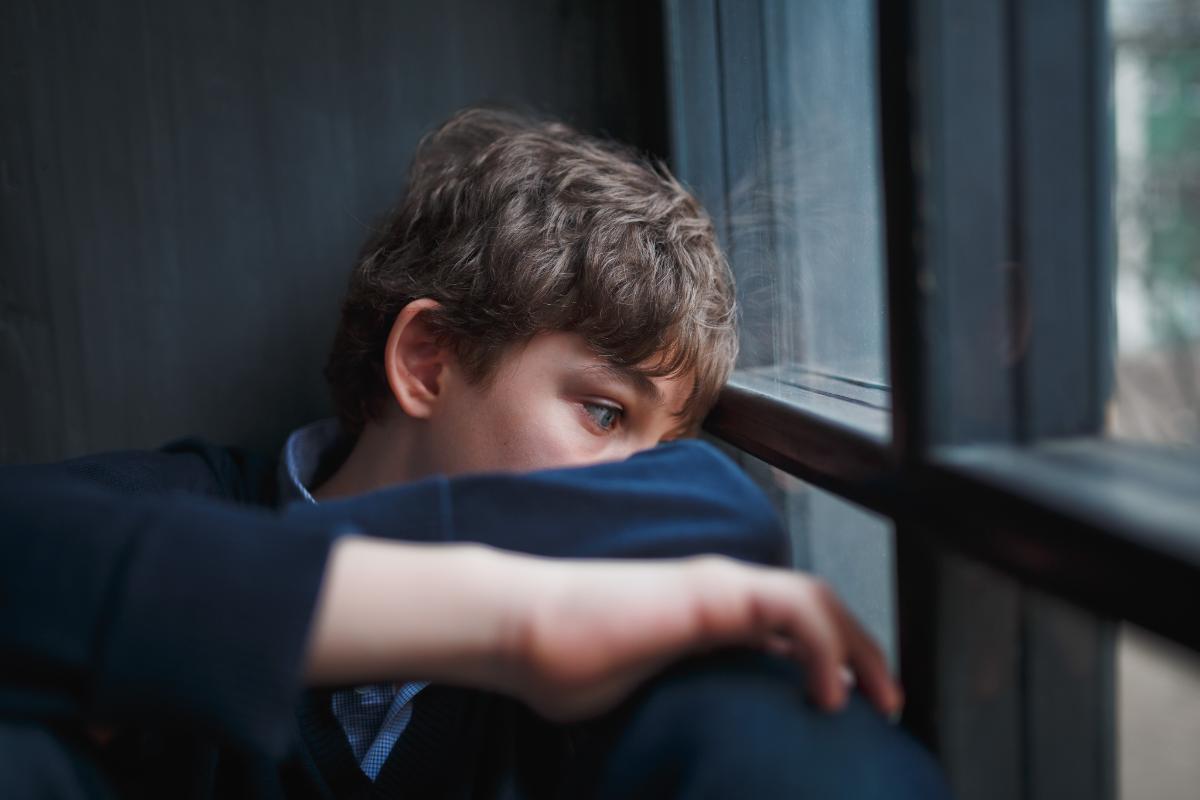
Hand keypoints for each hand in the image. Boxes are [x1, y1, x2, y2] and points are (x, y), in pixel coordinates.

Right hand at [306, 540, 900, 723]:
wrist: (524, 629)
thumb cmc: (567, 665)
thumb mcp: (643, 694)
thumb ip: (682, 701)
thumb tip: (695, 745)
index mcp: (708, 615)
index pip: (789, 625)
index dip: (829, 658)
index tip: (848, 706)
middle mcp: (722, 590)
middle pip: (816, 606)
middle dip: (863, 651)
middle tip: (886, 702)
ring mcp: (718, 586)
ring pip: (817, 599)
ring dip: (859, 646)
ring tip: (878, 697)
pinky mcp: (712, 594)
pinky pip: (793, 608)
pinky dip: (826, 646)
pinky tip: (828, 693)